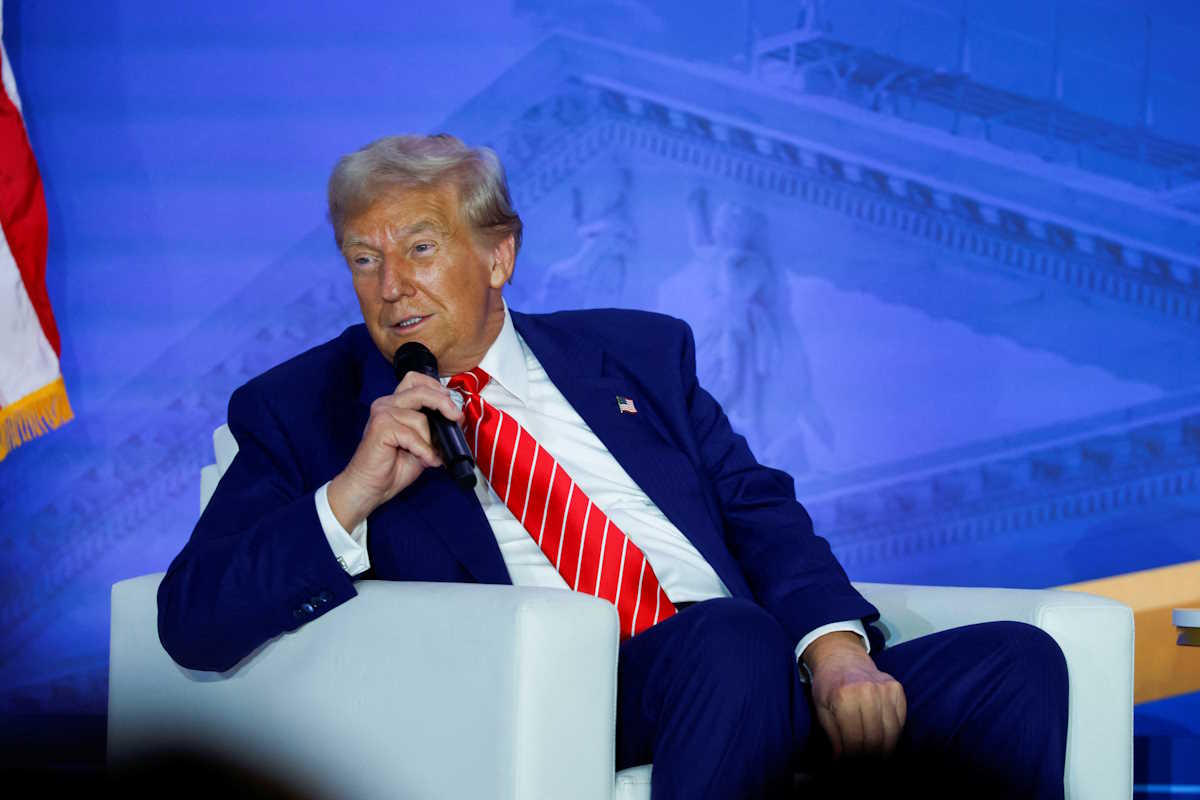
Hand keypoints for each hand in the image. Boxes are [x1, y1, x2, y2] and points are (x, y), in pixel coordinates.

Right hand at [327, 371, 462, 530]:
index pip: (416, 380)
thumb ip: (434, 429)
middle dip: (443, 403)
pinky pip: (412, 435)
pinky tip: (424, 460)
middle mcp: (386, 404)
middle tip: (455, 418)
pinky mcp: (380, 427)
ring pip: (420, 418)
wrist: (371, 487)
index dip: (436, 387)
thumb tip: (455, 421)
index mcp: (395, 404)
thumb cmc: (393, 467)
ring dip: (430, 441)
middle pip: (421, 390)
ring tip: (429, 456)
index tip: (451, 404)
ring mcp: (382, 413)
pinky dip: (423, 450)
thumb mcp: (422, 444)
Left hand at [803, 631, 906, 759]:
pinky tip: (885, 743)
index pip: (855, 741)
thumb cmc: (828, 686)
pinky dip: (894, 735)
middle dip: (870, 759)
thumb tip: (841, 762)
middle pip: (875, 740)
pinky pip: (900, 721)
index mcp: (844, 698)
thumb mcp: (821, 710)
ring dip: (885, 751)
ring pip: (891, 733)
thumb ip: (833, 737)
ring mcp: (885, 689)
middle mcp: (867, 692)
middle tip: (866, 768)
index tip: (853, 768)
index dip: (854, 760)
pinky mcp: (897, 688)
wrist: (841, 657)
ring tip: (877, 760)